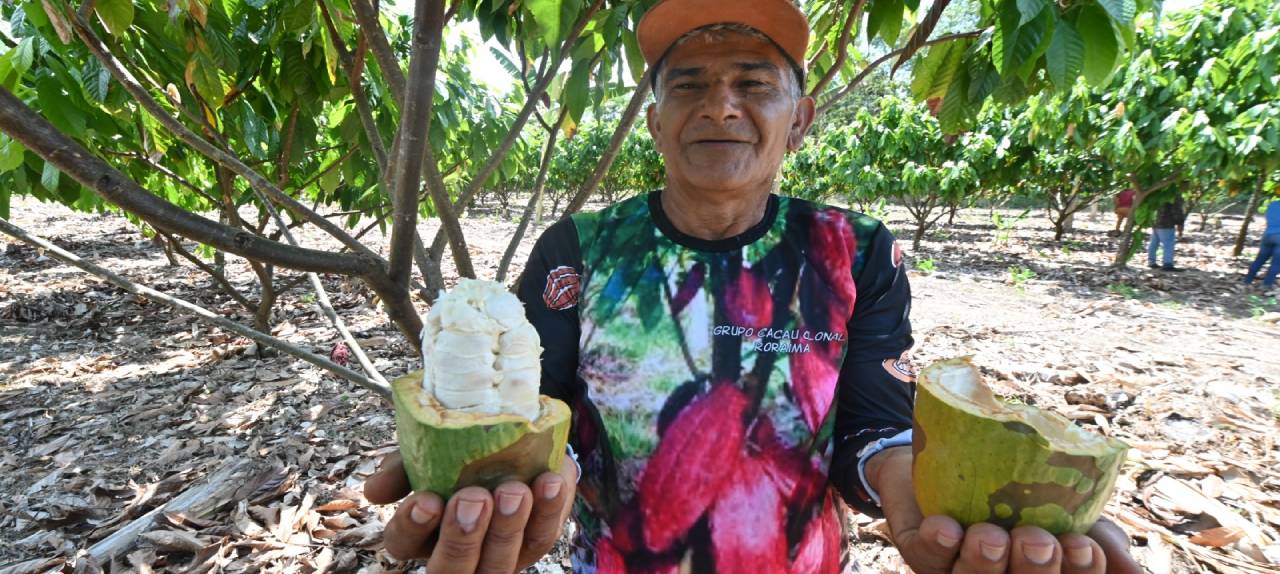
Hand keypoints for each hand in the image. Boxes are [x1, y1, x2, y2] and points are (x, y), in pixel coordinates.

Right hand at [364, 452, 577, 571]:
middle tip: (475, 498)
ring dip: (509, 528)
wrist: (509, 432)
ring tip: (516, 491)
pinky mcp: (535, 542)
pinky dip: (550, 510)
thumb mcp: (427, 450)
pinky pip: (544, 536)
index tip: (427, 499)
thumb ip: (403, 465)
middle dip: (463, 538)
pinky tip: (551, 481)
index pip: (403, 544)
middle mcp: (457, 555)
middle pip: (453, 569)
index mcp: (422, 533)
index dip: (412, 526)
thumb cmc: (458, 450)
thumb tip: (375, 491)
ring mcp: (498, 556)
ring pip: (500, 563)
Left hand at [867, 447, 1143, 573]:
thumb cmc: (1021, 485)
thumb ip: (1102, 539)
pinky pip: (926, 554)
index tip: (1083, 546)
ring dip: (983, 561)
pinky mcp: (917, 546)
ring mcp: (955, 566)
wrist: (956, 442)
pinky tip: (946, 528)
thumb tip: (1135, 573)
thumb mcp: (1071, 507)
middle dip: (1032, 569)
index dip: (1076, 573)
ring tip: (991, 534)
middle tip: (1037, 540)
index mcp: (1038, 572)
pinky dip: (938, 544)